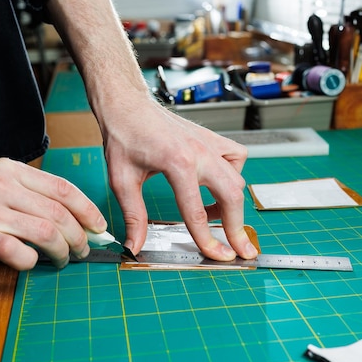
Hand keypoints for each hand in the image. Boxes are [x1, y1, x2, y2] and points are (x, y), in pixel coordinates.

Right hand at [0, 158, 106, 269]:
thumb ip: (30, 193)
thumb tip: (74, 217)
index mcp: (11, 169)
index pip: (62, 188)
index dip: (87, 209)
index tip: (98, 225)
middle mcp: (0, 184)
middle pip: (58, 212)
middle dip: (78, 235)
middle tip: (82, 249)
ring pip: (44, 231)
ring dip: (61, 250)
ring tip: (63, 259)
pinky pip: (16, 251)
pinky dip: (31, 261)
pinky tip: (32, 262)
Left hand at [104, 98, 257, 261]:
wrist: (127, 105)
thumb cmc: (123, 137)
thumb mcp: (122, 180)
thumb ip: (133, 216)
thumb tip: (135, 245)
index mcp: (178, 164)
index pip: (197, 212)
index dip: (208, 240)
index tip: (218, 256)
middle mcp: (200, 152)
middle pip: (232, 196)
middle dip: (237, 227)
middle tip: (240, 250)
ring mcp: (208, 143)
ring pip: (238, 178)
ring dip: (233, 202)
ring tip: (217, 217)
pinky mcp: (211, 138)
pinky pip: (236, 158)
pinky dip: (234, 173)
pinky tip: (217, 183)